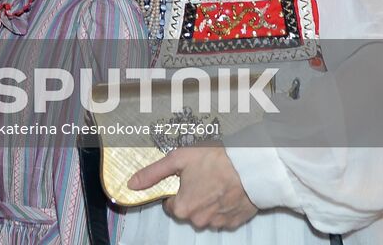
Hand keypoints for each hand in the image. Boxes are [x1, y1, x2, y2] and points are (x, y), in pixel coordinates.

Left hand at [130, 145, 256, 230]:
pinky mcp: (235, 222)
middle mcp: (199, 220)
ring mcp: (218, 223)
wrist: (250, 166)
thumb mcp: (177, 159)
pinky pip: (222, 217)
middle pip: (188, 211)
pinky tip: (227, 190)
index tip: (183, 179)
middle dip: (191, 196)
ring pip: (205, 215)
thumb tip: (132, 184)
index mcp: (183, 207)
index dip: (175, 191)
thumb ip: (153, 174)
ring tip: (216, 182)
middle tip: (201, 177)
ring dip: (207, 202)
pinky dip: (223, 207)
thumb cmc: (214, 160)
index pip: (170, 206)